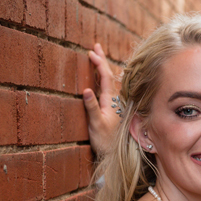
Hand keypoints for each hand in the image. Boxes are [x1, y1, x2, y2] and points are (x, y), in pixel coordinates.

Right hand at [79, 43, 120, 159]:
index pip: (105, 76)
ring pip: (109, 81)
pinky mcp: (112, 109)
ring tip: (98, 58)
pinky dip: (103, 79)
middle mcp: (114, 99)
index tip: (91, 52)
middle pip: (108, 75)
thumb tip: (86, 90)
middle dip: (102, 60)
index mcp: (111, 100)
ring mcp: (114, 104)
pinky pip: (108, 89)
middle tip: (96, 46)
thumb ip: (92, 107)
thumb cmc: (105, 141)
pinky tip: (101, 79)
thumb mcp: (96, 124)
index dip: (99, 63)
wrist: (115, 154)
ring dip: (102, 68)